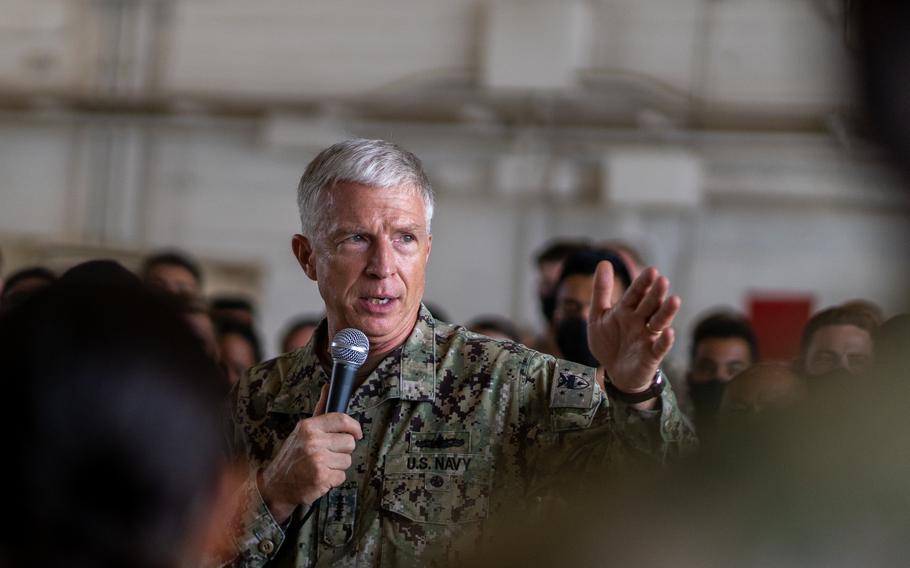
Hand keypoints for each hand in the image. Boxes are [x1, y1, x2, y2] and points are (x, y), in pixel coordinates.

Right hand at [258, 385, 362, 523]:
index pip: (342, 419)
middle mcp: (313, 441)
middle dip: (342, 450)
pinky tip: (320, 477)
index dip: (354, 427)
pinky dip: (333, 479)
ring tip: (322, 466)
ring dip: (338, 466)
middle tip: (328, 455)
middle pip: (349, 442)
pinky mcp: (322, 477)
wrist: (275, 485)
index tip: (357, 433)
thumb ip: (319, 410)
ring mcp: (318, 460)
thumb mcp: (302, 430)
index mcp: (309, 427)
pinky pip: (342, 476)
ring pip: (348, 460)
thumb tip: (328, 387)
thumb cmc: (292, 456)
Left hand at [588, 263, 680, 394]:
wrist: (613, 372)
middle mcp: (640, 321)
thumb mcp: (598, 315)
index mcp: (627, 310)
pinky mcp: (651, 356)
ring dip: (667, 312)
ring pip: (659, 322)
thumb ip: (601, 291)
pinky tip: (669, 332)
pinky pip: (660, 347)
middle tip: (662, 280)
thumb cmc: (608, 342)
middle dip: (656, 294)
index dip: (643, 283)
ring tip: (674, 300)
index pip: (636, 293)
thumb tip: (604, 262)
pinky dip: (665, 340)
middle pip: (650, 305)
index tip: (651, 270)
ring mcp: (647, 338)